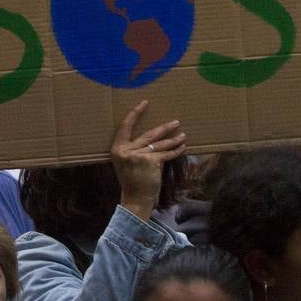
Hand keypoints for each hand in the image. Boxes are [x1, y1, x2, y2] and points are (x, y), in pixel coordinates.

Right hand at [110, 100, 184, 222]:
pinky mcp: (151, 162)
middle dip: (164, 128)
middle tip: (176, 122)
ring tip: (183, 134)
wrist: (135, 198)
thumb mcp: (127, 162)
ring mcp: (139, 155)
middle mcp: (127, 150)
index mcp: (118, 148)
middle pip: (148, 134)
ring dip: (173, 139)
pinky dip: (175, 151)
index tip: (144, 102)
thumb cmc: (132, 180)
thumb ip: (136, 149)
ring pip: (160, 143)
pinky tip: (182, 146)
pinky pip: (166, 154)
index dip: (135, 113)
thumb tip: (155, 138)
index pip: (126, 126)